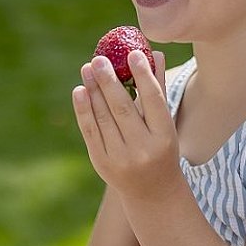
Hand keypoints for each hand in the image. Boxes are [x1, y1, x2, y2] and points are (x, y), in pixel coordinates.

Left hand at [72, 48, 178, 200]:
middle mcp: (142, 148)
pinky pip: (90, 131)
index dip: (144, 76)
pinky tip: (80, 90)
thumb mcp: (165, 124)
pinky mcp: (101, 162)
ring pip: (103, 117)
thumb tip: (155, 54)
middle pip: (123, 108)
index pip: (153, 100)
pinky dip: (83, 110)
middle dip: (109, 81)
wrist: (152, 192)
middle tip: (99, 59)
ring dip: (93, 90)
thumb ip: (158, 90)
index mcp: (164, 136)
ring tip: (88, 68)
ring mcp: (120, 157)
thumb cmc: (161, 149)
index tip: (133, 53)